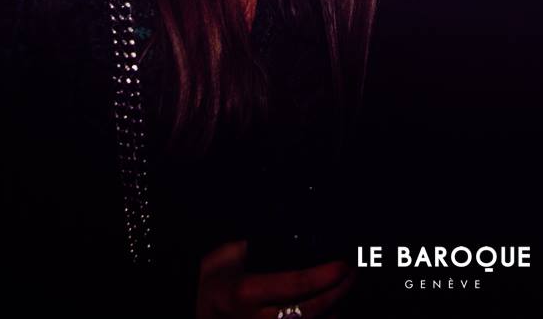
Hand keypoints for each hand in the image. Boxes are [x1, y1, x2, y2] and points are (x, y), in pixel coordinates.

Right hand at [196, 241, 353, 318]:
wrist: (190, 306)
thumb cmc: (210, 278)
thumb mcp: (229, 255)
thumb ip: (258, 246)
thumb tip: (290, 231)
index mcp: (244, 291)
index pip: (295, 285)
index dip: (325, 276)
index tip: (343, 264)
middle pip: (308, 311)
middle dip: (337, 293)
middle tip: (352, 274)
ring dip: (332, 313)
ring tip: (344, 293)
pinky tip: (330, 313)